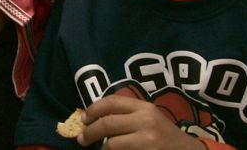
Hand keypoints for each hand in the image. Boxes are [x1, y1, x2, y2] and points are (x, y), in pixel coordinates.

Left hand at [80, 95, 202, 148]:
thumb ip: (126, 115)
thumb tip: (92, 118)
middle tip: (82, 138)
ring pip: (112, 143)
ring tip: (98, 149)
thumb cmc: (164, 134)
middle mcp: (146, 121)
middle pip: (107, 123)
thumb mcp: (148, 117)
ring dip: (101, 147)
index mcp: (144, 107)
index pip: (111, 102)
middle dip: (90, 131)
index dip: (93, 110)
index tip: (83, 119)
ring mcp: (148, 140)